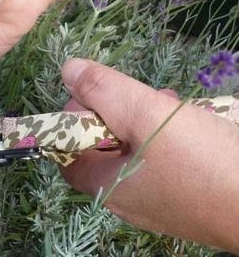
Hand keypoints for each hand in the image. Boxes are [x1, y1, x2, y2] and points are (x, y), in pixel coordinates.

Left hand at [60, 59, 238, 252]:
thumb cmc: (202, 161)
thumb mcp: (146, 115)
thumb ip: (104, 90)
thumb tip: (69, 70)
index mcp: (106, 186)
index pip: (68, 151)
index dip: (72, 120)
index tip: (92, 94)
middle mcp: (128, 198)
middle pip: (103, 147)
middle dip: (115, 113)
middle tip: (137, 94)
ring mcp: (159, 200)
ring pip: (137, 150)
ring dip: (145, 120)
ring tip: (168, 101)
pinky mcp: (187, 196)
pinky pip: (164, 160)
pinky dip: (168, 136)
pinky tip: (191, 120)